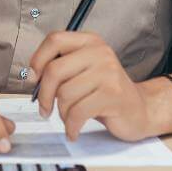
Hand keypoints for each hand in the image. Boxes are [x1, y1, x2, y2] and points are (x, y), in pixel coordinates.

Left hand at [29, 31, 154, 141]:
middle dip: (44, 95)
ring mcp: (108, 73)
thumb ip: (61, 68)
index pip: (54, 40)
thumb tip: (31, 76)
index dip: (37, 60)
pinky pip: (78, 112)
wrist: (140, 109)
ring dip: (62, 113)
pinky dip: (71, 126)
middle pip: (54, 70)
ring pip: (65, 94)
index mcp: (90, 42)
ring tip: (70, 118)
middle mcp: (100, 52)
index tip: (33, 79)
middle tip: (45, 109)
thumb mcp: (83, 71)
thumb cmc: (105, 92)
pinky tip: (73, 131)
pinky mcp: (113, 95)